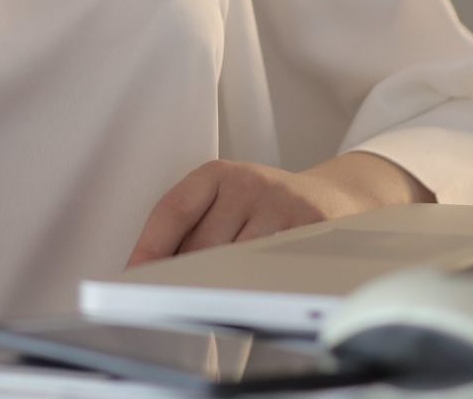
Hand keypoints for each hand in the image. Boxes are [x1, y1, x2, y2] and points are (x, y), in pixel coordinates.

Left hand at [124, 153, 432, 268]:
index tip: (133, 275)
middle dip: (189, 276)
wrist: (338, 198)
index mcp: (219, 174)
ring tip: (224, 294)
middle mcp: (249, 182)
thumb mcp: (230, 202)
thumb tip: (154, 272)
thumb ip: (196, 229)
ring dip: (226, 285)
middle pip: (203, 245)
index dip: (150, 246)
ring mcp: (282, 204)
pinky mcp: (311, 226)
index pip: (173, 208)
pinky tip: (257, 289)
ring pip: (237, 261)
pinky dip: (260, 284)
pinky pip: (273, 268)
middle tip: (178, 297)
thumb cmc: (270, 208)